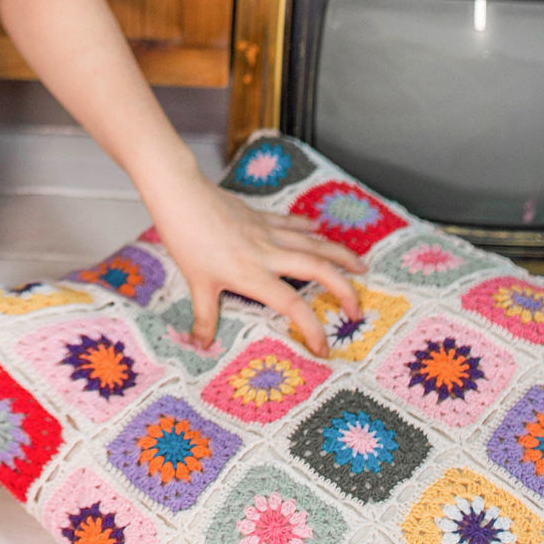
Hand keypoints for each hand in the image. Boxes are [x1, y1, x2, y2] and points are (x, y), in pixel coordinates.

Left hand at [138, 161, 363, 357]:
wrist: (181, 196)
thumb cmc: (186, 238)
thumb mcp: (196, 283)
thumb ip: (204, 317)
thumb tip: (201, 344)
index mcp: (253, 274)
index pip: (292, 304)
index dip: (312, 328)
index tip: (323, 348)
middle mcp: (268, 253)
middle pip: (318, 269)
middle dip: (344, 289)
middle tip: (357, 310)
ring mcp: (268, 232)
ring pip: (314, 243)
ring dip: (340, 255)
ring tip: (361, 268)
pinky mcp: (261, 216)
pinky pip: (292, 223)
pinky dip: (309, 228)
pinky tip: (320, 229)